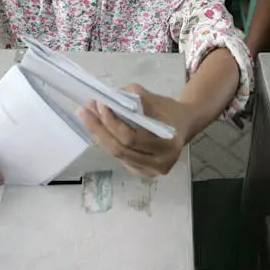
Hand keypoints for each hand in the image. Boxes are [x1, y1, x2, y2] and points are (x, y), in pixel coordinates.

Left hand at [78, 84, 192, 176]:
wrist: (184, 124)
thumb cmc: (169, 111)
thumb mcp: (155, 99)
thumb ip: (135, 97)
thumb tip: (109, 96)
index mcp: (167, 145)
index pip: (131, 137)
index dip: (112, 122)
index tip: (100, 104)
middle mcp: (160, 163)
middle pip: (120, 150)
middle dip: (99, 129)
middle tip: (85, 111)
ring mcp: (151, 172)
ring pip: (118, 155)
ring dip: (100, 135)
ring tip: (88, 116)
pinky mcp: (143, 172)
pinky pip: (121, 158)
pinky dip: (108, 142)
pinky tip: (99, 128)